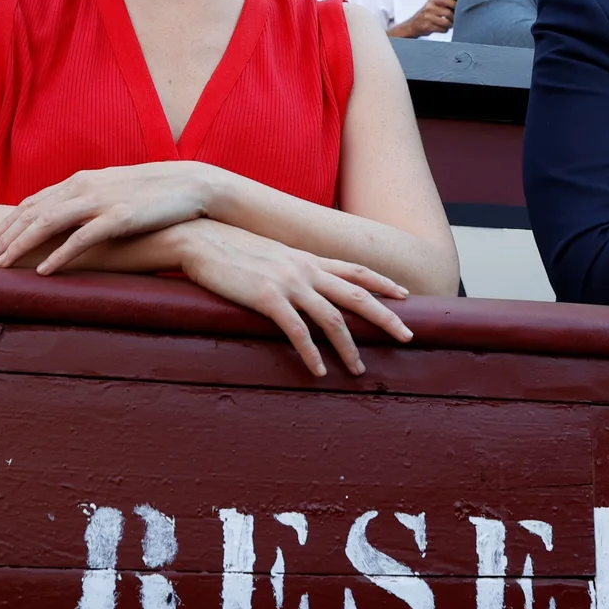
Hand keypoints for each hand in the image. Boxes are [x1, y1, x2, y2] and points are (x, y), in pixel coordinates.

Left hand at [0, 161, 217, 273]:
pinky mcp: (117, 218)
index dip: (9, 222)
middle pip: (32, 213)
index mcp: (81, 180)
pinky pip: (80, 239)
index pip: (34, 201)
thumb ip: (89, 199)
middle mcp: (84, 187)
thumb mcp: (114, 189)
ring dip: (20, 246)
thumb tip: (71, 215)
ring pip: (47, 223)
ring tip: (1, 266)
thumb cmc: (153, 192)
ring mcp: (100, 201)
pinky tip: (42, 271)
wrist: (190, 184)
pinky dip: (57, 255)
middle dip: (4, 237)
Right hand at [177, 219, 412, 376]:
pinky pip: (297, 331)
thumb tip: (300, 282)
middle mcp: (305, 269)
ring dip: (348, 347)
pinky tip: (318, 371)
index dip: (383, 282)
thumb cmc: (229, 248)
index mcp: (307, 259)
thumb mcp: (269, 254)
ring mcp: (288, 283)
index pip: (355, 270)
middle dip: (386, 317)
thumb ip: (290, 268)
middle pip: (357, 295)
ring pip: (332, 318)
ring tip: (359, 370)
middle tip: (408, 336)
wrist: (199, 237)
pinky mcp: (266, 298)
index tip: (405, 295)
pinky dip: (311, 353)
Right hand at [390, 0, 454, 37]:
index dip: (456, 6)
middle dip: (453, 19)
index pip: (448, 1)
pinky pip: (442, 29)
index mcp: (432, 1)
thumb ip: (443, 6)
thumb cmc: (425, 16)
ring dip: (450, 25)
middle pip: (449, 13)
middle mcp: (430, 8)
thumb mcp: (432, 6)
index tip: (459, 11)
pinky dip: (444, 30)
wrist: (411, 26)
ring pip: (446, 22)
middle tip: (454, 21)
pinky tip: (442, 29)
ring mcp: (428, 17)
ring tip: (448, 26)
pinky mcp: (427, 26)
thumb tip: (460, 7)